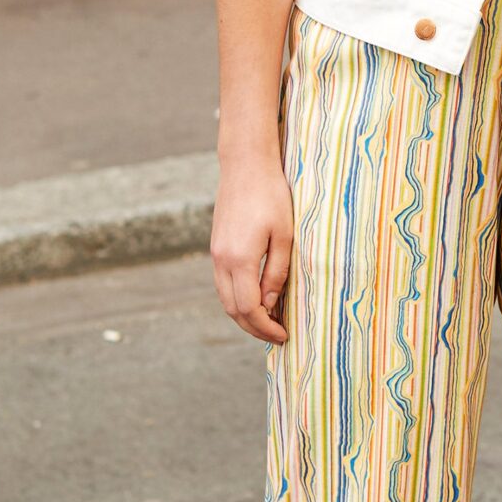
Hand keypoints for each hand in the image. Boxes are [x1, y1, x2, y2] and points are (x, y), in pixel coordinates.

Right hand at [211, 152, 294, 345]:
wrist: (245, 165)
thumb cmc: (271, 196)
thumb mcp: (285, 235)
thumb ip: (277, 272)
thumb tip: (270, 303)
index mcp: (240, 259)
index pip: (249, 308)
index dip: (266, 327)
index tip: (284, 335)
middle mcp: (222, 260)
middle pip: (233, 310)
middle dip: (254, 328)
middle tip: (277, 335)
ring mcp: (216, 254)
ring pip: (225, 298)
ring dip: (244, 315)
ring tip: (269, 321)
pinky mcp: (216, 247)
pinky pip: (223, 283)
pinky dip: (237, 298)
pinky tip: (256, 298)